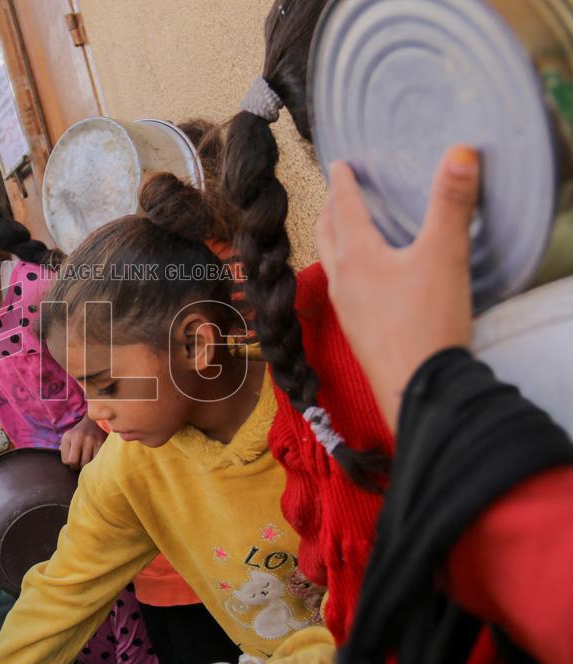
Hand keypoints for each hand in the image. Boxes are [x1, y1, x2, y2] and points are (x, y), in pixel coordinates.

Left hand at [60, 416, 107, 469]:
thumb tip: (67, 464)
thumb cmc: (79, 434)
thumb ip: (64, 450)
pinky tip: (94, 459)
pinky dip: (95, 463)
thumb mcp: (69, 438)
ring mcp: (90, 440)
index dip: (70, 463)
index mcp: (68, 437)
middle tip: (80, 463)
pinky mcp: (100, 443)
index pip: (66, 460)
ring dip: (86, 466)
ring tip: (87, 461)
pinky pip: (96, 460)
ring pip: (86, 463)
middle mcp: (78, 437)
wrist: (95, 422)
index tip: (74, 459)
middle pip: (74, 462)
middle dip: (77, 466)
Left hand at [316, 145, 479, 432]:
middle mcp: (344, 279)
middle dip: (330, 209)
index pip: (345, 208)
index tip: (338, 164)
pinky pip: (344, 289)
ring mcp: (347, 308)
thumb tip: (460, 152)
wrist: (417, 387)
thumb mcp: (444, 254)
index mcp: (357, 255)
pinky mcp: (359, 331)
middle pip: (327, 235)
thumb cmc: (426, 320)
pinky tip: (363, 281)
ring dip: (333, 240)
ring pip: (332, 263)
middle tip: (334, 193)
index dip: (343, 183)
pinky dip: (346, 269)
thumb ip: (451, 203)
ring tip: (342, 231)